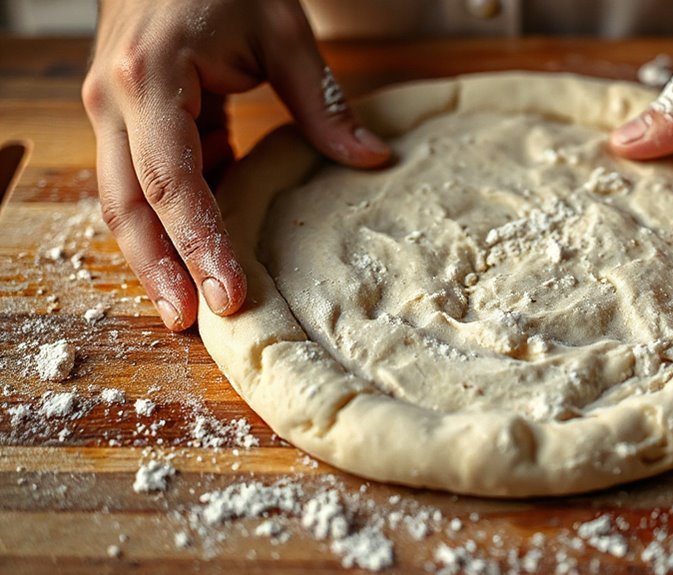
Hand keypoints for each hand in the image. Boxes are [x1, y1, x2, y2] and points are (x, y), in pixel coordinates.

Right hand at [82, 0, 389, 330]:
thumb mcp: (281, 31)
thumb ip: (321, 101)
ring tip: (190, 307)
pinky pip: (142, 179)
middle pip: (129, 205)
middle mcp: (116, 101)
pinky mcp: (127, 118)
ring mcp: (112, 110)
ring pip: (124, 199)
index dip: (199, 243)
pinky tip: (203, 249)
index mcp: (151, 79)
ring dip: (155, 255)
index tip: (229, 294)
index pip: (172, 180)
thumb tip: (372, 159)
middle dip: (160, 270)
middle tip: (194, 325)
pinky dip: (170, 218)